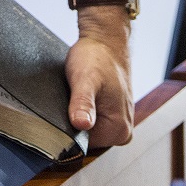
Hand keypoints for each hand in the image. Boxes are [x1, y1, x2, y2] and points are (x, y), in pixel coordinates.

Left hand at [65, 10, 132, 145]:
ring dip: (77, 116)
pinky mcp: (113, 115)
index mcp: (119, 130)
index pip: (82, 145)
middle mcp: (123, 132)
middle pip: (86, 140)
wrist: (106, 40)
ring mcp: (119, 124)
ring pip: (88, 130)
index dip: (67, 129)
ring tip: (75, 95)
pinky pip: (93, 122)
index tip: (62, 110)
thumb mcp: (84, 79)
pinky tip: (79, 96)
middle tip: (69, 97)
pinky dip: (83, 111)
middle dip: (73, 122)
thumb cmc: (96, 57)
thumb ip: (83, 103)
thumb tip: (82, 125)